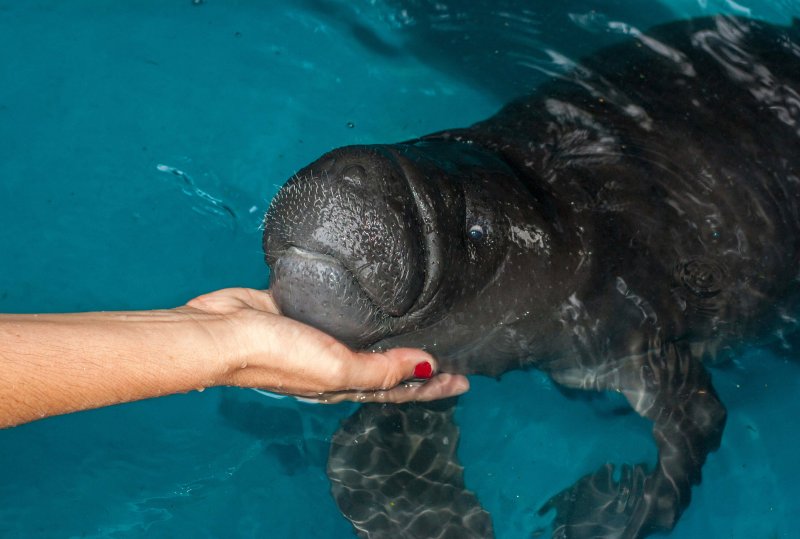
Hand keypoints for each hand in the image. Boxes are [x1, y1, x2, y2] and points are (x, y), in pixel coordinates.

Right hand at [185, 288, 469, 402]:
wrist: (222, 332)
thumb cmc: (277, 355)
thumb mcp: (335, 369)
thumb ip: (380, 370)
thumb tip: (427, 367)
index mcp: (346, 383)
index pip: (400, 389)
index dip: (433, 386)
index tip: (465, 379)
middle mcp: (337, 365)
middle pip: (389, 368)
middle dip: (421, 366)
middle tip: (453, 353)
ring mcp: (322, 339)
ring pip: (369, 342)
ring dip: (396, 340)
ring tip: (422, 327)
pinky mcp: (308, 313)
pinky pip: (346, 316)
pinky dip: (367, 314)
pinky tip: (377, 299)